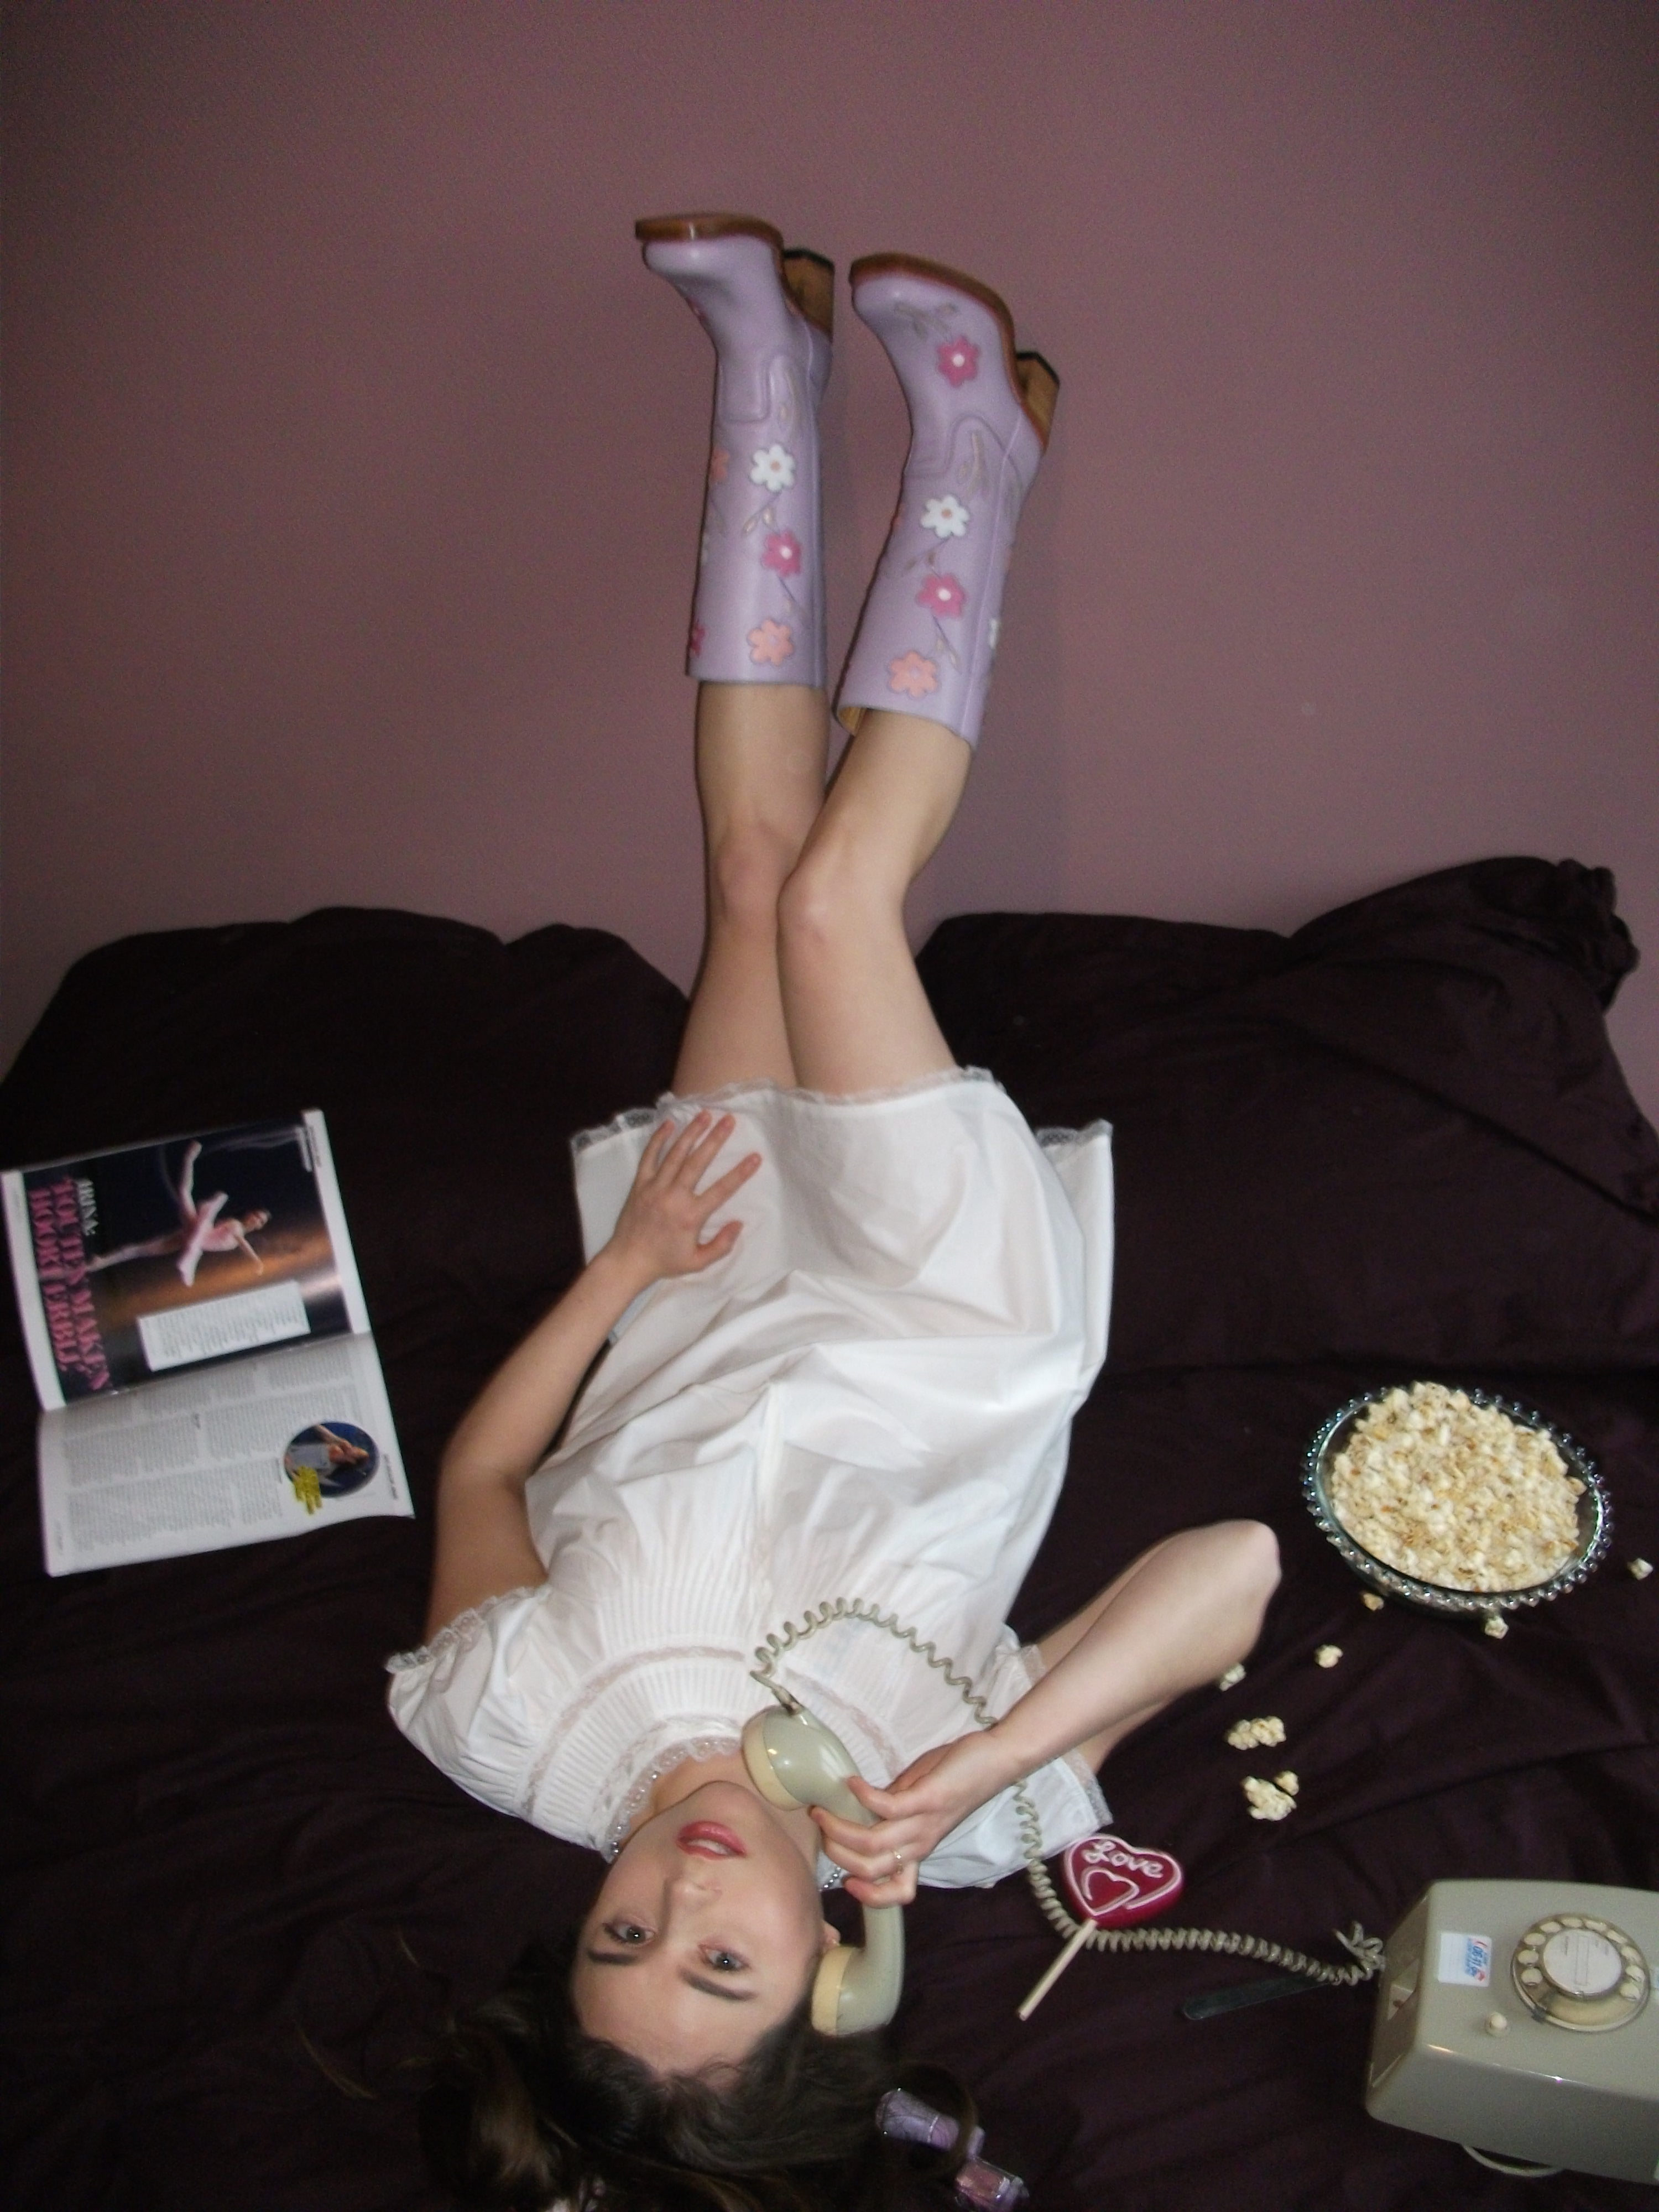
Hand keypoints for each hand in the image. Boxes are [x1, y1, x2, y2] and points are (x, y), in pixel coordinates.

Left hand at [605, 1112, 759, 1291]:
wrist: (628, 1260)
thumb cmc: (665, 1261)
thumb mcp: (698, 1262)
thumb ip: (721, 1245)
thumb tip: (739, 1223)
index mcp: (691, 1216)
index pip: (721, 1190)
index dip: (740, 1173)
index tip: (755, 1156)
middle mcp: (674, 1197)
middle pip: (698, 1162)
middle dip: (715, 1139)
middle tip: (729, 1120)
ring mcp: (654, 1187)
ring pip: (676, 1154)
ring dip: (691, 1133)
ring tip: (705, 1114)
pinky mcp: (639, 1184)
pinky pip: (649, 1157)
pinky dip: (658, 1139)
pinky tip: (669, 1124)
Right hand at [810, 1731, 1012, 1905]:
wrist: (994, 1760)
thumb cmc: (955, 1778)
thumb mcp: (919, 1803)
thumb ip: (891, 1812)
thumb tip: (858, 1810)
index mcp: (919, 1849)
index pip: (899, 1892)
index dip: (869, 1896)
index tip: (845, 1879)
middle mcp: (921, 1843)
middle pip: (870, 1868)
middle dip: (836, 1852)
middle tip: (820, 1827)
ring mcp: (924, 1823)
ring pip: (872, 1843)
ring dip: (839, 1827)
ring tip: (822, 1808)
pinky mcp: (927, 1799)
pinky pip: (886, 1807)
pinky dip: (862, 1796)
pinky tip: (852, 1783)